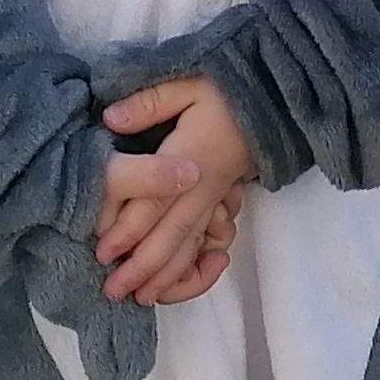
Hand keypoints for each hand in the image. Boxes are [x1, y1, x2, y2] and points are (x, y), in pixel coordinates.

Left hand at [97, 77, 258, 303]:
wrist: (275, 99)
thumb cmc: (227, 89)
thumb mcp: (188, 82)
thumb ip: (149, 103)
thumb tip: (110, 119)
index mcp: (190, 157)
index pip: (154, 200)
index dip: (129, 228)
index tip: (104, 251)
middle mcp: (203, 185)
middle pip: (171, 233)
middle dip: (142, 266)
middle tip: (113, 292)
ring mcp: (215, 196)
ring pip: (190, 243)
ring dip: (165, 274)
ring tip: (141, 298)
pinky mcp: (222, 199)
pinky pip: (206, 240)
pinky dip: (191, 266)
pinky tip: (175, 282)